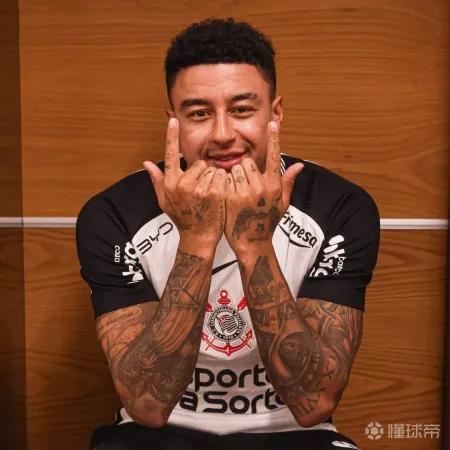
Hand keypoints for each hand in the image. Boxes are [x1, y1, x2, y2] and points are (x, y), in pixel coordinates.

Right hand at [143, 118, 226, 252]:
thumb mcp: (164, 201)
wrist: (199, 237)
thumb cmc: (183, 219)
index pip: (169, 154)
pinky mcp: (213, 193)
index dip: (171, 135)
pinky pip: (222, 177)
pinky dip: (223, 185)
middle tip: (202, 191)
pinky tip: (219, 197)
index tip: (172, 119)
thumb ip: (157, 180)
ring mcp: (198, 189)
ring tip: (210, 196)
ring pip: (212, 169)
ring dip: (215, 179)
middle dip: (204, 173)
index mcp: (170, 184)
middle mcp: (181, 184)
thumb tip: (146, 163)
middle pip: (199, 163)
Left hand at [224, 121, 302, 255]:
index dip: (274, 138)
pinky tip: (228, 197)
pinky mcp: (230, 197)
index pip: (274, 156)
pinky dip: (224, 185)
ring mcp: (245, 192)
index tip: (272, 123)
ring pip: (235, 169)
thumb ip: (288, 182)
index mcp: (274, 186)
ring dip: (234, 177)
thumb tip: (299, 165)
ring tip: (236, 193)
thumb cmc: (267, 222)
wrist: (251, 242)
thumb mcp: (282, 204)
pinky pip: (224, 179)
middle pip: (247, 162)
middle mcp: (261, 187)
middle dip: (244, 170)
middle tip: (244, 186)